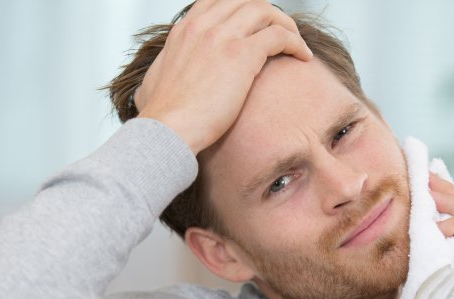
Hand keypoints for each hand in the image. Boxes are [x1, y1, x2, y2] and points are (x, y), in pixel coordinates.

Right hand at [135, 0, 312, 153]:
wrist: (166, 130)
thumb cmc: (160, 118)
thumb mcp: (151, 86)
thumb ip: (158, 76)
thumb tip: (151, 87)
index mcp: (185, 30)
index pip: (219, 2)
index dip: (243, 10)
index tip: (256, 27)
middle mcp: (203, 26)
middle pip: (247, 1)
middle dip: (269, 14)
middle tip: (282, 34)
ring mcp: (222, 36)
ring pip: (266, 12)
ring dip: (286, 26)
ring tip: (296, 45)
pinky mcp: (241, 54)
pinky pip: (279, 35)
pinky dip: (295, 42)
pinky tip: (302, 57)